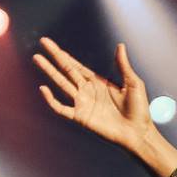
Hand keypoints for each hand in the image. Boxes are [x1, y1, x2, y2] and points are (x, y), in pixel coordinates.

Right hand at [33, 39, 174, 172]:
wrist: (137, 133)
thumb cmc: (139, 109)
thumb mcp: (133, 83)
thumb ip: (123, 65)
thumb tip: (120, 46)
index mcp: (98, 81)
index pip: (76, 65)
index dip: (63, 54)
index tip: (50, 44)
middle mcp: (87, 90)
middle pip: (66, 70)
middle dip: (54, 57)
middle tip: (42, 44)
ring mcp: (82, 103)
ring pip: (61, 84)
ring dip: (49, 71)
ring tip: (37, 59)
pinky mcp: (80, 117)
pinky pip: (61, 108)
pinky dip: (51, 99)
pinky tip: (44, 89)